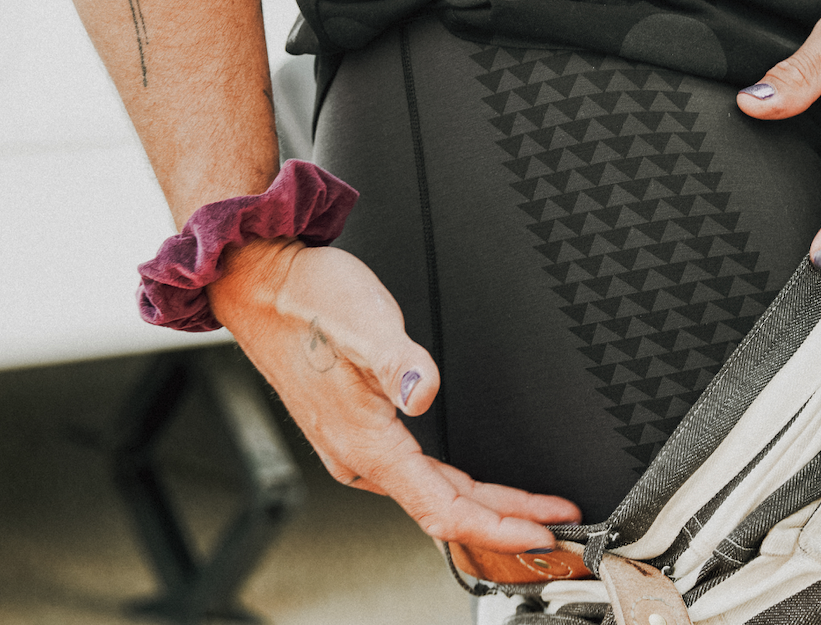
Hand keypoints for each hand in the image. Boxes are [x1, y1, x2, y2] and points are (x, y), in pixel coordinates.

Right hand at [207, 238, 580, 549]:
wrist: (263, 286)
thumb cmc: (305, 302)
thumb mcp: (361, 321)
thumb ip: (398, 360)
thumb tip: (425, 391)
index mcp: (364, 442)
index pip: (443, 509)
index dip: (498, 527)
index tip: (543, 534)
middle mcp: (360, 454)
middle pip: (445, 509)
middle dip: (505, 522)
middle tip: (557, 525)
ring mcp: (358, 445)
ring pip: (433, 495)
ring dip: (484, 508)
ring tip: (530, 512)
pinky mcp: (360, 428)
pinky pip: (419, 476)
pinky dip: (458, 489)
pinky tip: (474, 485)